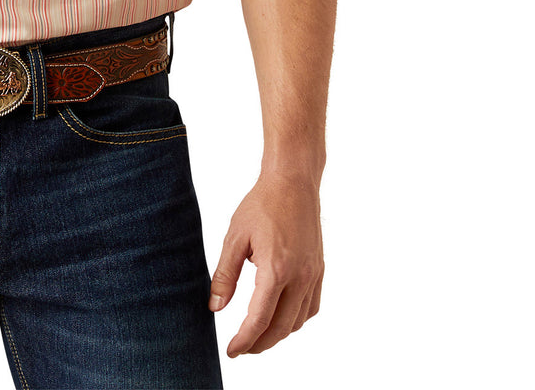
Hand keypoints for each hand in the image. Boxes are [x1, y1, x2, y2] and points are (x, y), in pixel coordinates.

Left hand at [208, 172, 323, 356]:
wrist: (292, 183)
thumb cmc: (260, 205)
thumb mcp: (235, 237)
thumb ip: (225, 275)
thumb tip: (215, 308)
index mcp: (276, 269)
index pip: (259, 319)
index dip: (244, 340)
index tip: (231, 351)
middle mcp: (300, 277)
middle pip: (280, 327)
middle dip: (260, 344)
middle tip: (241, 348)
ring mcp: (313, 275)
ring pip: (298, 321)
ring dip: (278, 334)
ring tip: (257, 335)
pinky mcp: (319, 270)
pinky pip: (311, 307)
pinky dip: (295, 320)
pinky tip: (281, 317)